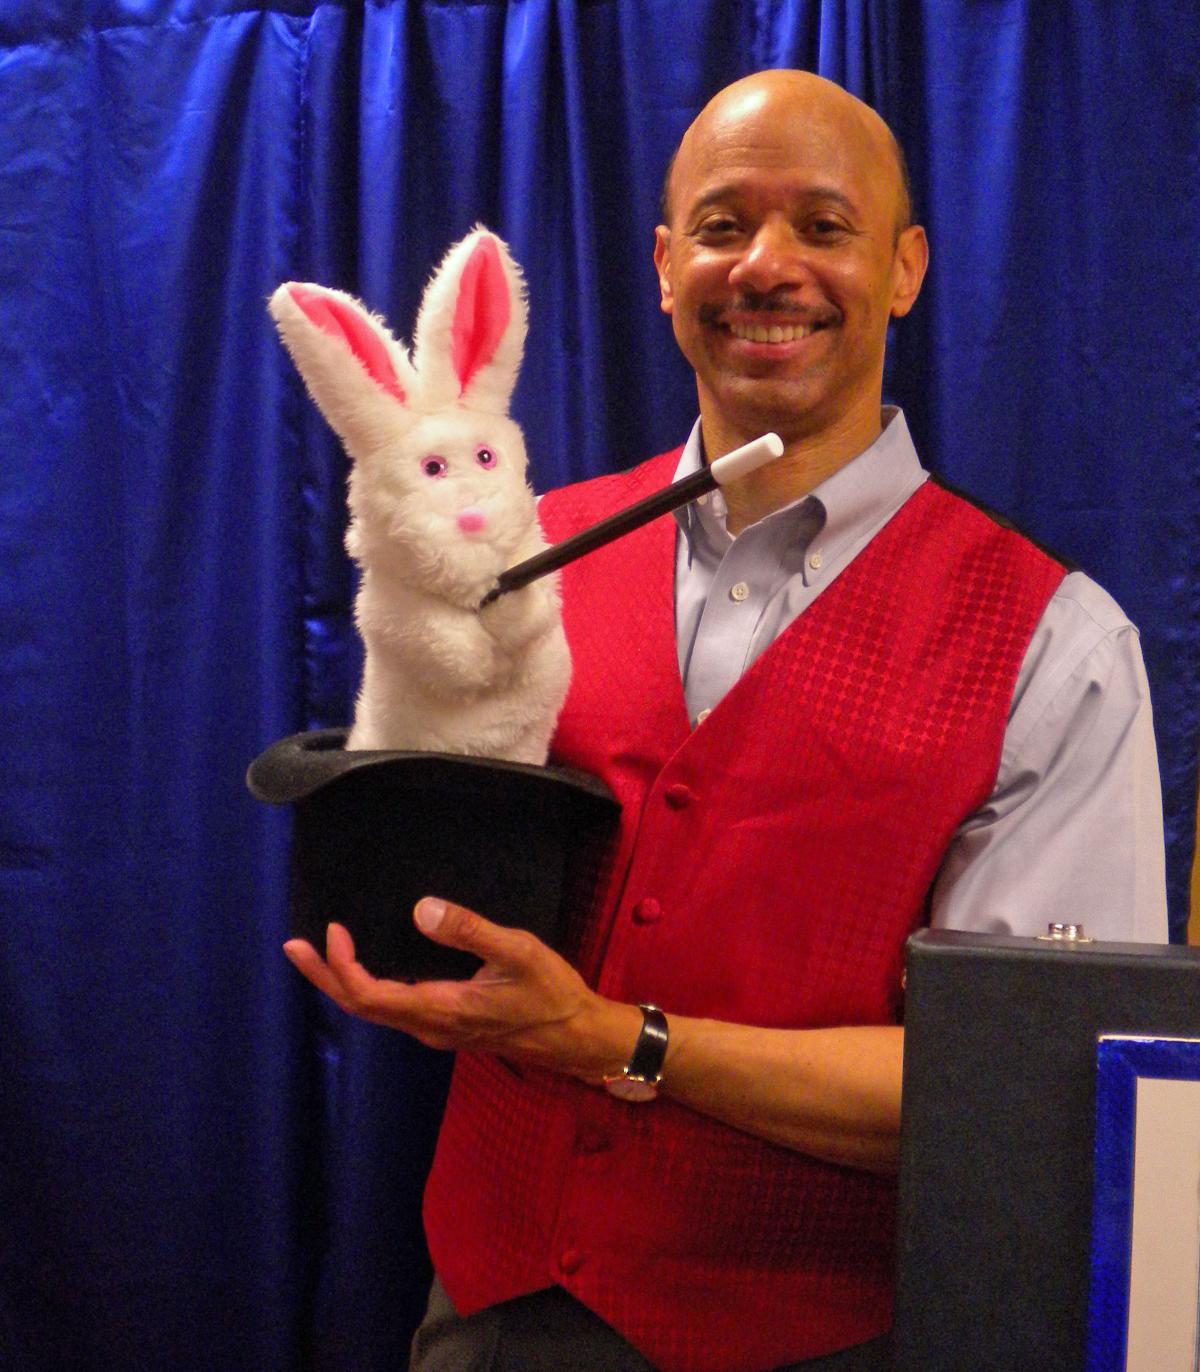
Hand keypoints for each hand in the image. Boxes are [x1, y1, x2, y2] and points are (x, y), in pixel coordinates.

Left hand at [282, 898, 640, 1081]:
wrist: (577, 1038)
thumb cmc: (552, 995)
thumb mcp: (517, 953)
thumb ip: (469, 931)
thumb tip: (421, 909)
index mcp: (440, 1009)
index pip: (369, 995)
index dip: (342, 966)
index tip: (332, 931)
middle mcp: (429, 1026)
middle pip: (360, 1007)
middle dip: (325, 976)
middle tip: (295, 944)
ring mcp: (437, 1029)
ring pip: (376, 1010)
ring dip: (344, 982)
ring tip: (321, 951)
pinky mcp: (448, 1024)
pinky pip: (395, 1008)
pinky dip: (370, 986)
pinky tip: (371, 964)